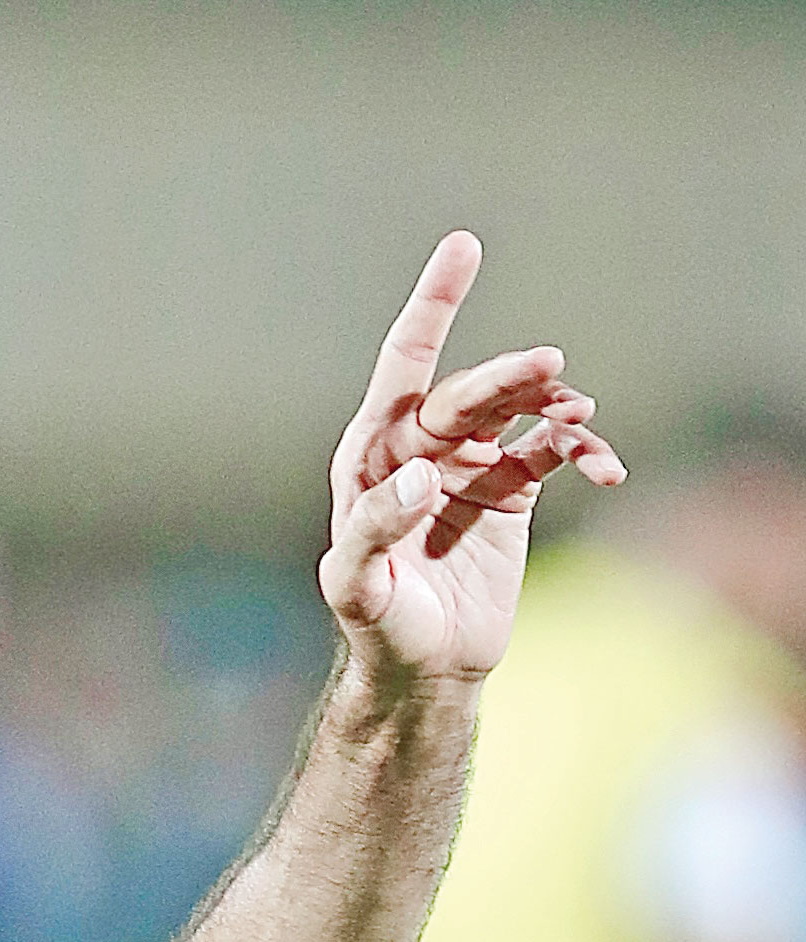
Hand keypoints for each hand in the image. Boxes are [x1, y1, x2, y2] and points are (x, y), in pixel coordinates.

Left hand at [320, 233, 625, 686]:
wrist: (423, 673)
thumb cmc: (377, 630)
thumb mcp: (358, 589)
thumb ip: (375, 529)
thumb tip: (422, 475)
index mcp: (372, 456)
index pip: (403, 366)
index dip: (433, 307)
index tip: (464, 247)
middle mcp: (421, 448)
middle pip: (469, 392)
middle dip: (509, 377)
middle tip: (550, 369)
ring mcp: (469, 464)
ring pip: (517, 412)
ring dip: (551, 406)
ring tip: (578, 417)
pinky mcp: (510, 491)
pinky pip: (552, 452)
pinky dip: (581, 451)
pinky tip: (603, 466)